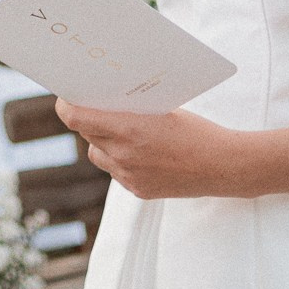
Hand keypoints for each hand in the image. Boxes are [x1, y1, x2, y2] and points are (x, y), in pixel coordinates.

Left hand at [56, 100, 244, 198]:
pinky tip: (143, 153)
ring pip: (98, 154)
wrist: (223, 166)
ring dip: (103, 142)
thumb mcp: (162, 109)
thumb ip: (130, 110)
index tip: (66, 98)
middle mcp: (122, 154)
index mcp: (128, 128)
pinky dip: (122, 160)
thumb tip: (104, 101)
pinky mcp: (137, 190)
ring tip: (124, 133)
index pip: (76, 118)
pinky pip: (117, 172)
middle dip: (89, 121)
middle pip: (87, 134)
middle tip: (96, 108)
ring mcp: (129, 176)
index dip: (66, 107)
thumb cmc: (196, 131)